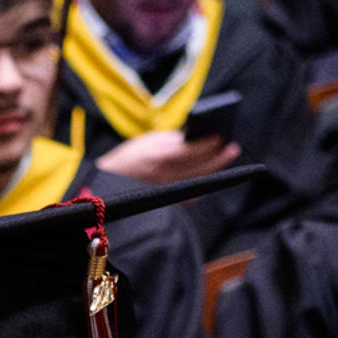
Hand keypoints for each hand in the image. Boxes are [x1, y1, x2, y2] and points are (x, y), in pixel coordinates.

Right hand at [94, 129, 241, 183]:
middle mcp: (163, 177)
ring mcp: (166, 192)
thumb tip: (192, 133)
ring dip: (214, 169)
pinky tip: (210, 174)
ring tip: (225, 156)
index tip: (221, 136)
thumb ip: (169, 139)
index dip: (206, 145)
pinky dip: (201, 184)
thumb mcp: (144, 142)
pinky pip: (191, 195)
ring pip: (197, 182)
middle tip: (233, 147)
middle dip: (217, 158)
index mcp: (156, 159)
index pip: (188, 151)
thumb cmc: (125, 161)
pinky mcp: (166, 203)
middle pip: (198, 168)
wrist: (105, 187)